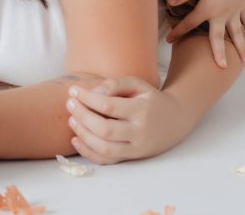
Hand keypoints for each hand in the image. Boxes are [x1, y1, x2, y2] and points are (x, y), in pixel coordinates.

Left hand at [66, 77, 185, 162]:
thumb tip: (93, 93)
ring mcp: (136, 148)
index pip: (109, 106)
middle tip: (69, 104)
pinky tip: (76, 139)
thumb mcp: (137, 84)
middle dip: (82, 116)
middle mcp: (139, 132)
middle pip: (104, 129)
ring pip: (104, 148)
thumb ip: (115, 84)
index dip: (88, 98)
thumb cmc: (150, 98)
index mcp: (141, 109)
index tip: (73, 90)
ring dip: (83, 135)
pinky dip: (89, 153)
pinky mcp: (132, 158)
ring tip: (71, 120)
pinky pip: (108, 161)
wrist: (174, 120)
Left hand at [166, 0, 244, 66]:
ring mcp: (235, 11)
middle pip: (218, 37)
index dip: (178, 31)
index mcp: (208, 10)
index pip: (190, 23)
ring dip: (240, 46)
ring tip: (244, 59)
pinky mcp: (244, 4)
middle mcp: (222, 15)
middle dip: (219, 53)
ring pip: (237, 32)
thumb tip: (169, 2)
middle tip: (222, 67)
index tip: (169, 41)